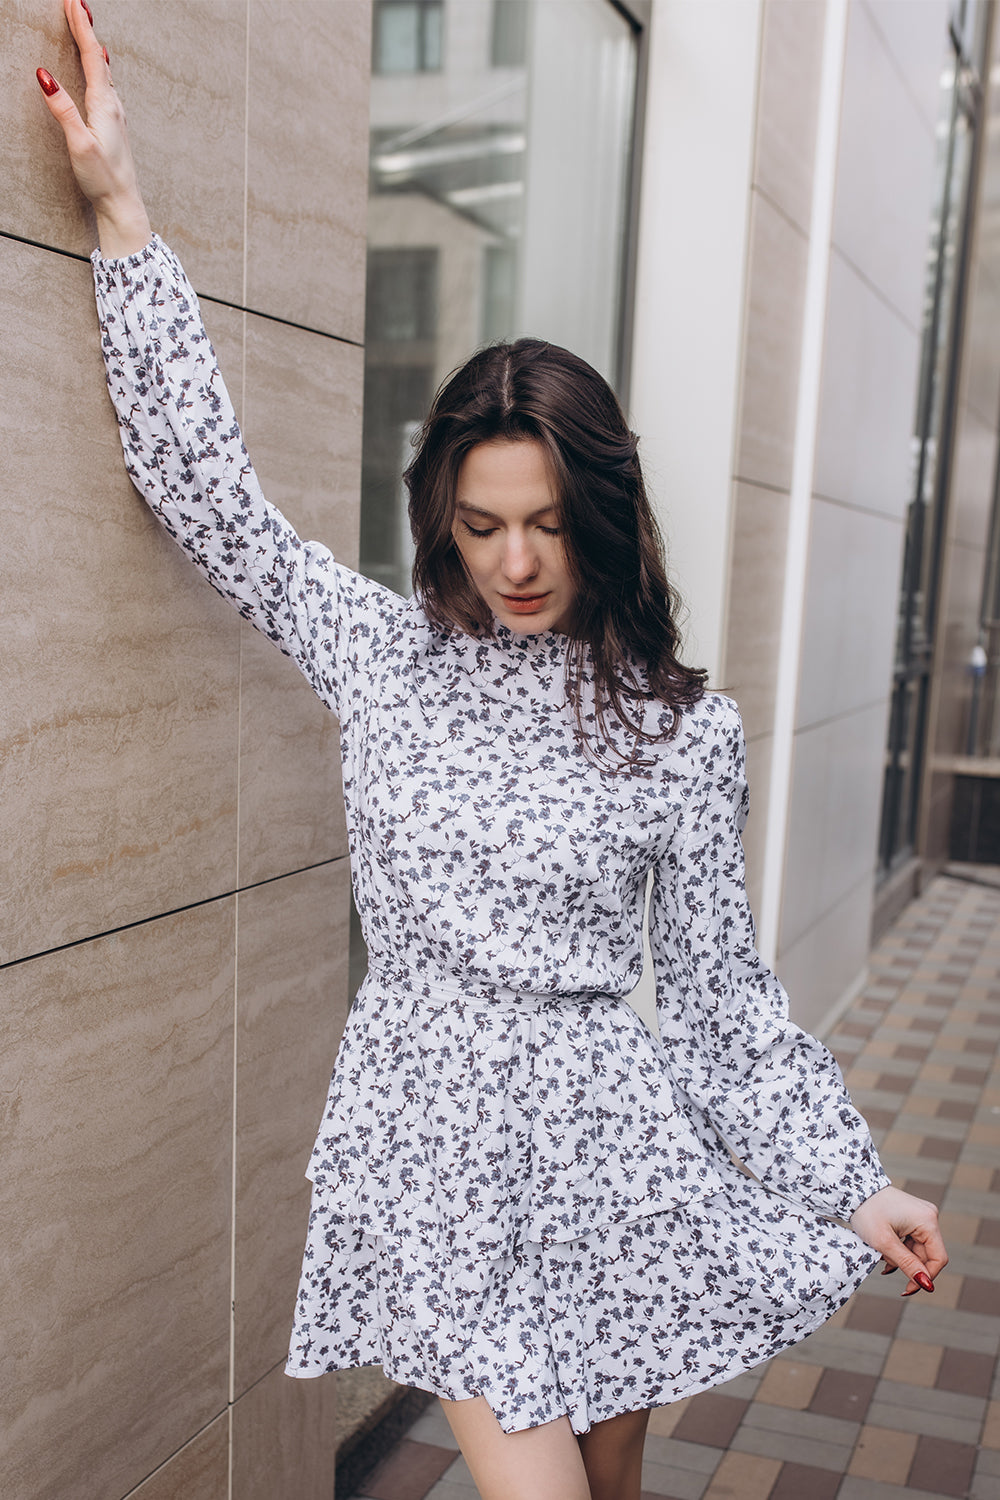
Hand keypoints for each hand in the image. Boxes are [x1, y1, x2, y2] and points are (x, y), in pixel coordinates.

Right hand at [36, 0, 150, 257]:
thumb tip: (44, 76)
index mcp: (104, 105)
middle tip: (76, 4)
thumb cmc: (103, 179)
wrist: (123, 205)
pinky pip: (106, 86)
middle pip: (99, 58)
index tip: (73, 2)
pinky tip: (102, 69)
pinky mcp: (114, 127)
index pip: (92, 57)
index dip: (81, 28)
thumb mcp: (78, 144)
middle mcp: (113, 106)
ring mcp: (116, 116)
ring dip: (93, 45)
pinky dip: (100, 67)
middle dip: (86, 29)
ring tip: (85, 26)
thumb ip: (63, 109)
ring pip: (104, 71)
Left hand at [850, 1185, 947, 1296]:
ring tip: (881, 1255)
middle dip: (907, 1264)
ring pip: (917, 1249)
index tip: (907, 1288)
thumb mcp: (884, 1243)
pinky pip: (911, 1241)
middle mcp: (929, 1216)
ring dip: (900, 1258)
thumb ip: (907, 1265)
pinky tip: (884, 1252)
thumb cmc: (867, 1212)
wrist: (854, 1190)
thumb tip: (927, 1285)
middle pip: (926, 1255)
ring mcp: (921, 1216)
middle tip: (885, 1266)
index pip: (938, 1259)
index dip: (925, 1277)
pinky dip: (898, 1250)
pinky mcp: (912, 1217)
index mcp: (927, 1221)